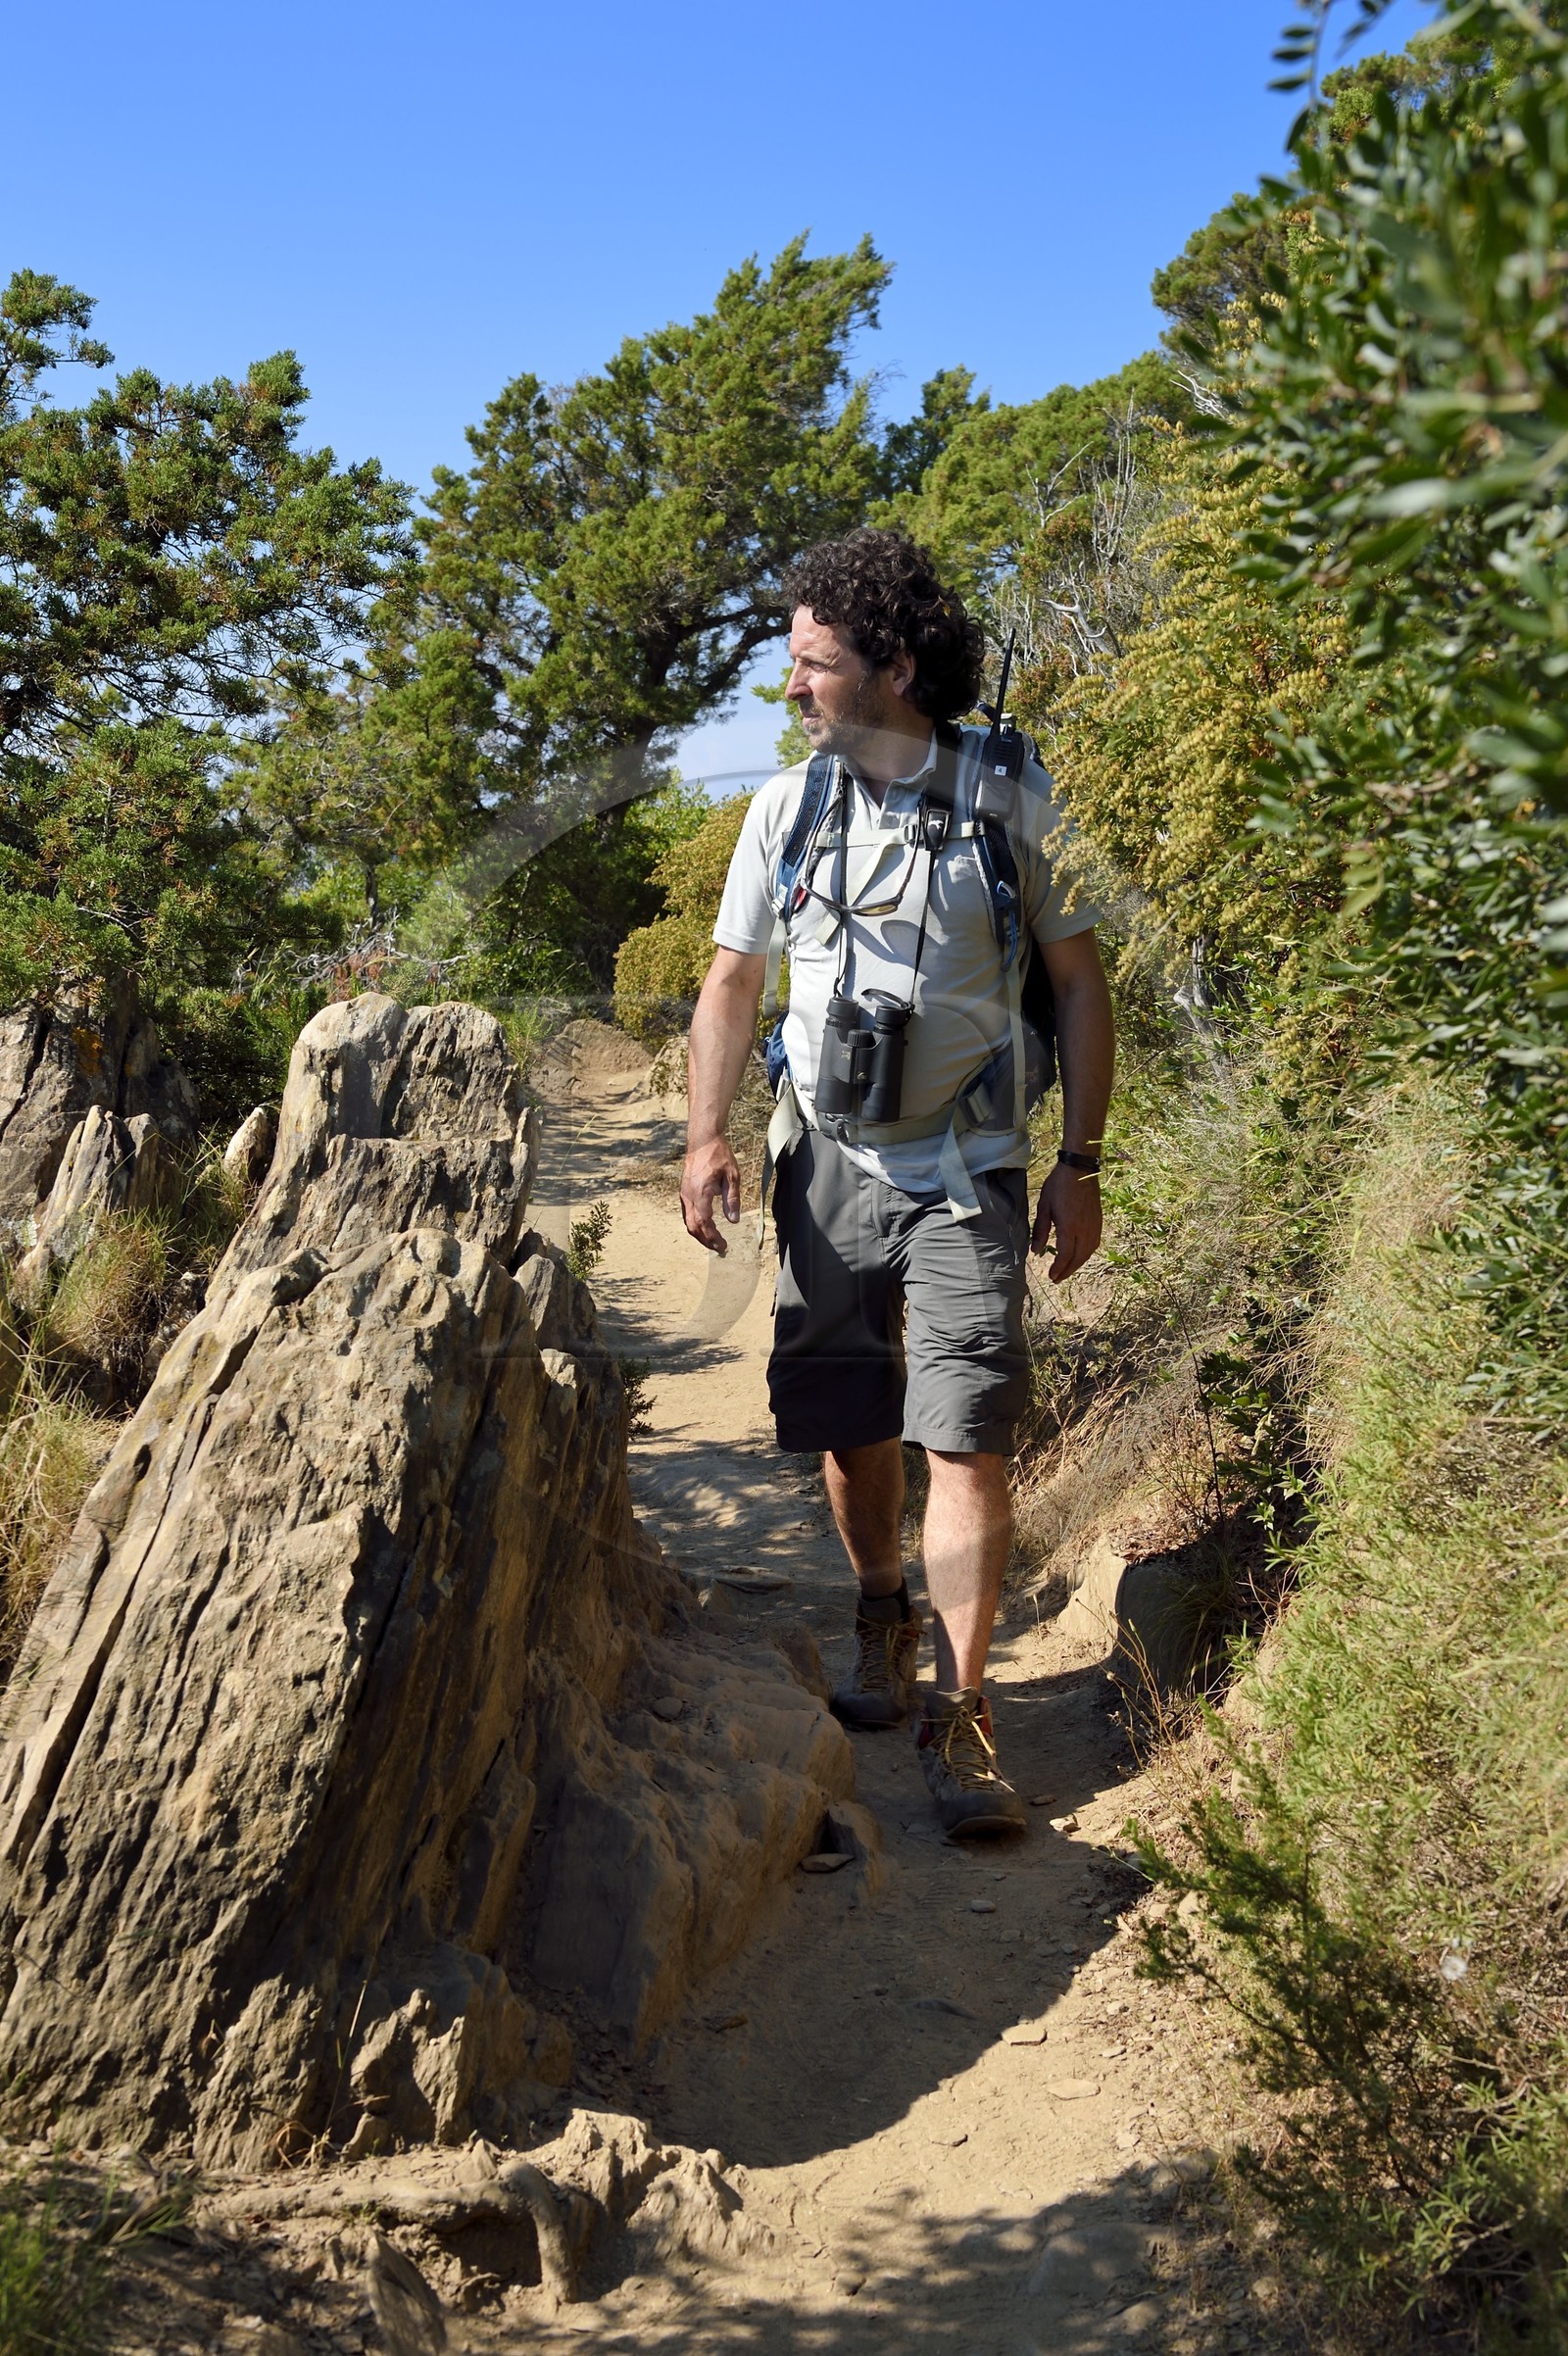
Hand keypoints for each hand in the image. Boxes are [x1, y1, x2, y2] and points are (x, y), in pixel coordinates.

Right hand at [681, 1137, 741, 1254]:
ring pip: (688, 1222)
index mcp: (701, 1192)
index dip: (713, 1237)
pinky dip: (696, 1225)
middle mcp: (689, 1195)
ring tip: (713, 1242)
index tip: (723, 1246)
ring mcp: (684, 1194)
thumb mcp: (732, 1176)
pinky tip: (705, 1227)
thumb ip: (732, 1199)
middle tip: (720, 1249)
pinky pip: (687, 1214)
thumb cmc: (719, 1156)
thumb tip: (733, 1220)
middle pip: (693, 1226)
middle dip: (706, 1240)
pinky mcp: (684, 1192)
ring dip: (700, 1234)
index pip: (705, 1222)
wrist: (702, 1141)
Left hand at [1030, 1161, 1101, 1283]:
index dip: (1058, 1268)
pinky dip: (1086, 1254)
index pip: (1065, 1255)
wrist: (1080, 1169)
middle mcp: (1084, 1229)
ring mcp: (1094, 1226)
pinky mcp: (1099, 1221)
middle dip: (1067, 1271)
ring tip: (1067, 1270)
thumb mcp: (1044, 1206)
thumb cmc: (1058, 1185)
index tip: (1051, 1276)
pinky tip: (1079, 1255)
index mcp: (1069, 1227)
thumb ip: (1040, 1230)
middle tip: (1057, 1279)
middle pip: (1078, 1258)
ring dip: (1077, 1264)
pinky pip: (1094, 1244)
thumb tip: (1035, 1251)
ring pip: (1088, 1252)